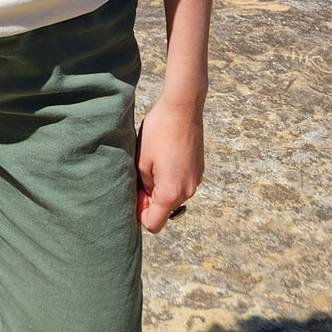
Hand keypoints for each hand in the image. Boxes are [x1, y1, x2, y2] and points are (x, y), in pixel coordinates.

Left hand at [135, 95, 204, 233]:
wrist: (183, 106)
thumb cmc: (159, 132)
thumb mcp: (141, 161)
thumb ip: (141, 188)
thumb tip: (141, 202)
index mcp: (171, 192)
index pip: (154, 224)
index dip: (139, 214)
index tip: (132, 195)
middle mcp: (188, 191)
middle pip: (164, 211)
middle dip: (149, 200)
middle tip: (139, 175)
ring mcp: (195, 180)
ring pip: (172, 197)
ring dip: (160, 188)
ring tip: (152, 162)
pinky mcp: (198, 170)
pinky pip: (181, 184)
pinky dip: (170, 178)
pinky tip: (164, 157)